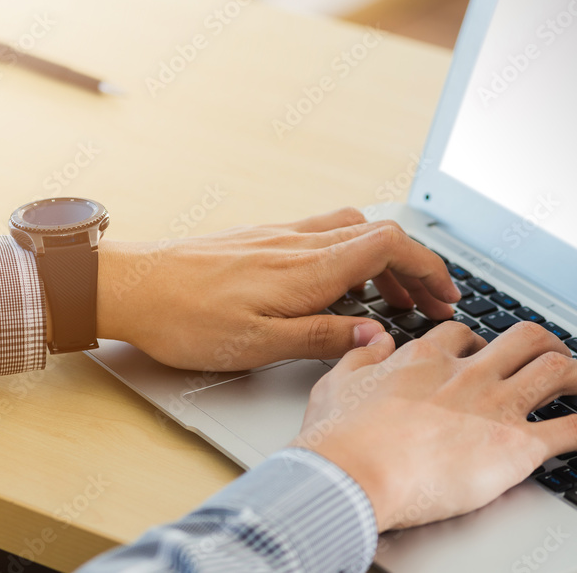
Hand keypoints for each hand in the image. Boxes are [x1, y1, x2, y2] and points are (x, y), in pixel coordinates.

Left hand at [95, 207, 460, 370]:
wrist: (131, 286)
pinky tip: (338, 281)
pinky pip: (321, 233)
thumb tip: (376, 335)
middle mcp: (297, 243)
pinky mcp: (260, 240)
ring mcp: (278, 237)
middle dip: (414, 265)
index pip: (388, 246)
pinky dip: (349, 252)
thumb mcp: (258, 345)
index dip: (427, 266)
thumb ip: (322, 337)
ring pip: (350, 230)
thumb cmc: (186, 319)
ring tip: (391, 295)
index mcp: (306, 269)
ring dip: (382, 257)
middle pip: (377, 235)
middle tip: (430, 301)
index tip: (445, 293)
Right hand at [291, 321, 576, 531]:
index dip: (478, 344)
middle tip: (555, 356)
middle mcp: (467, 374)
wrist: (352, 472)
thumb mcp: (336, 382)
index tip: (483, 354)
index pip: (462, 337)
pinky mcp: (516, 446)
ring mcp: (495, 406)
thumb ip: (359, 355)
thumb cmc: (340, 438)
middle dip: (545, 345)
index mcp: (425, 360)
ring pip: (557, 371)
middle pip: (523, 339)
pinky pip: (574, 430)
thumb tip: (372, 337)